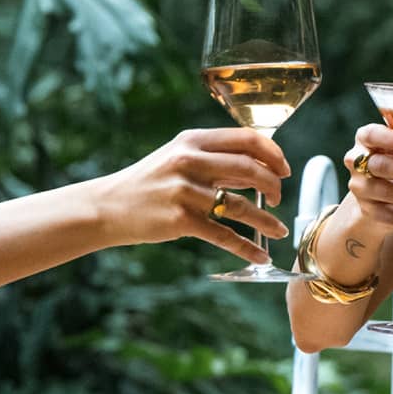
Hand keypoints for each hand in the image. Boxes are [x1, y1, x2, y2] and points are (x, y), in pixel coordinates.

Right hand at [105, 128, 290, 263]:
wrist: (109, 206)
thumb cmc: (149, 182)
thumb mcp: (177, 157)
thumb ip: (214, 157)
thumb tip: (258, 163)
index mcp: (193, 140)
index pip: (247, 139)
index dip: (273, 154)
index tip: (283, 169)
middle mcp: (190, 161)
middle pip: (250, 169)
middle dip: (273, 186)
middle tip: (278, 199)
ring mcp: (185, 191)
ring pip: (241, 206)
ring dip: (266, 221)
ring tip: (278, 231)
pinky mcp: (181, 220)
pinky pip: (224, 235)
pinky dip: (246, 247)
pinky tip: (260, 254)